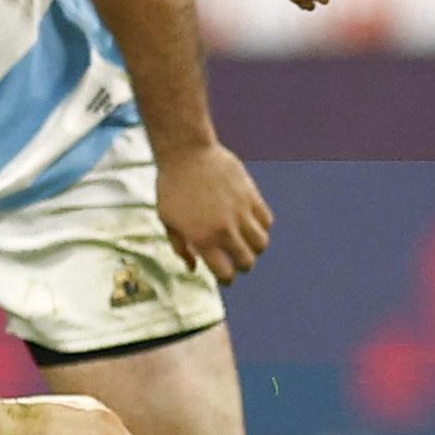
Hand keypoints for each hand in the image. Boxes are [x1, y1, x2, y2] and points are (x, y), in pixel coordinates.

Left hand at [155, 141, 272, 282]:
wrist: (187, 155)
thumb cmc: (172, 189)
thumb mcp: (168, 222)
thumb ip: (181, 248)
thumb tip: (194, 268)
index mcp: (202, 239)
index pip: (225, 273)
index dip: (226, 280)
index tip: (225, 277)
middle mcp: (224, 229)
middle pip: (247, 261)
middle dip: (243, 266)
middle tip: (237, 262)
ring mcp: (241, 213)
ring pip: (261, 243)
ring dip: (255, 249)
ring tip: (247, 244)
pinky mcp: (252, 197)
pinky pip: (266, 221)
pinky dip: (262, 227)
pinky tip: (251, 224)